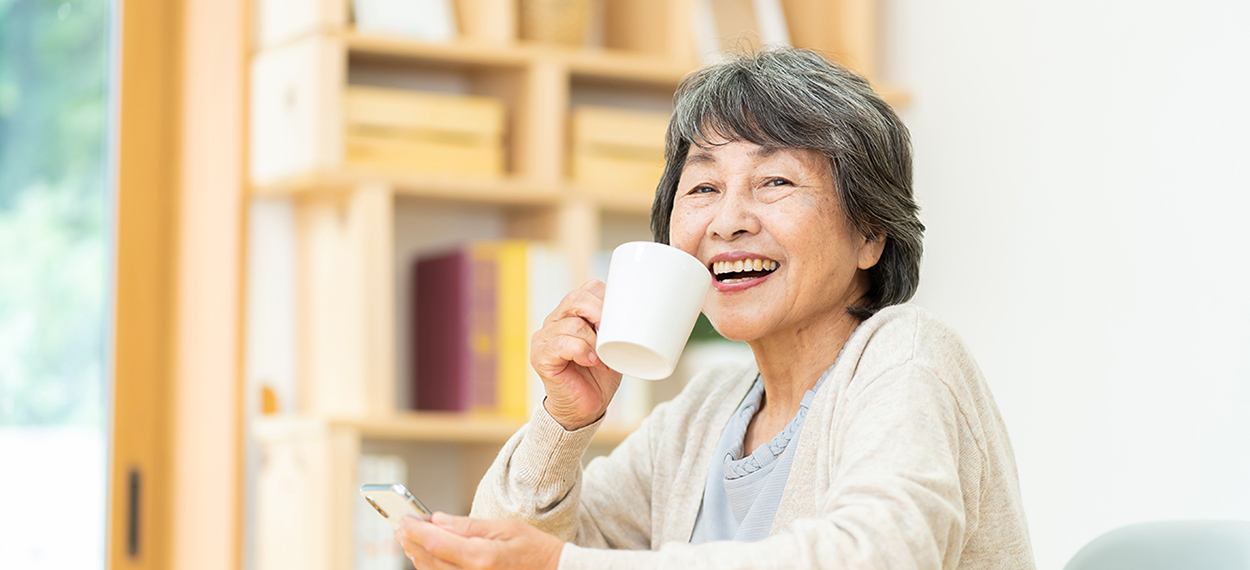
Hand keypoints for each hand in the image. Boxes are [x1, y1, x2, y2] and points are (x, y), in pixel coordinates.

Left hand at [395, 512, 561, 569]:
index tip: (403, 519)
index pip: (437, 543)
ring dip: (417, 556)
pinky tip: (425, 557)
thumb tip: (437, 520)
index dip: (416, 530)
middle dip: (412, 542)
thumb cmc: (534, 549)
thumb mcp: (504, 528)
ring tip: (407, 540)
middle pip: (430, 560)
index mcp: (481, 557)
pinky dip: (430, 567)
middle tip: (399, 527)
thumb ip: (468, 526)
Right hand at [529, 280, 621, 429]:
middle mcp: (555, 321)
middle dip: (600, 312)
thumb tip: (639, 315)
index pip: (587, 290)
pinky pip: (560, 344)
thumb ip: (617, 329)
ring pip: (572, 324)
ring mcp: (545, 338)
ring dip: (593, 340)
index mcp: (572, 314)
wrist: (585, 409)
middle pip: (576, 299)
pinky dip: (580, 350)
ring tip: (602, 358)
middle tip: (614, 331)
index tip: (622, 316)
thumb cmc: (599, 377)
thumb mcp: (613, 347)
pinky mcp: (540, 356)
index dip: (606, 299)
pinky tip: (590, 360)